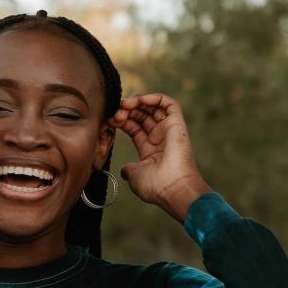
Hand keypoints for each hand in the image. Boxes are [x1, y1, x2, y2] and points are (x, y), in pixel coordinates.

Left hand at [108, 93, 212, 221]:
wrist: (173, 189)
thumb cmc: (156, 187)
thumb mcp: (135, 177)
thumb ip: (129, 170)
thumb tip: (125, 170)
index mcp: (150, 151)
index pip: (134, 128)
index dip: (121, 121)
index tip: (109, 120)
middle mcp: (160, 139)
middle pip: (142, 116)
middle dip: (127, 111)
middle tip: (115, 112)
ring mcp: (169, 131)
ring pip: (153, 108)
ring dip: (137, 102)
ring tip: (125, 105)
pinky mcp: (178, 125)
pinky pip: (169, 104)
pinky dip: (155, 98)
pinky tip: (140, 100)